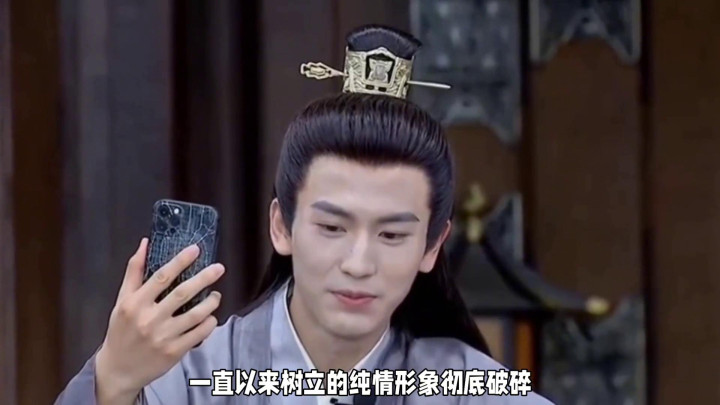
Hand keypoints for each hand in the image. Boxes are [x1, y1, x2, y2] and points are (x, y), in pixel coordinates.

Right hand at [94, 238, 224, 403]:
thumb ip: (134, 272)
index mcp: (135, 304)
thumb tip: (145, 243)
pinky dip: (209, 323)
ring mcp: (163, 337)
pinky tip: (211, 316)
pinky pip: (199, 334)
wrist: (118, 370)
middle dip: (204, 278)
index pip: (161, 277)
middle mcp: (149, 319)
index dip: (180, 261)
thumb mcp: (122, 300)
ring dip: (211, 302)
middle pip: (182, 294)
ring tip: (216, 295)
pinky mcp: (174, 352)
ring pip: (195, 315)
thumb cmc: (121, 331)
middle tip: (219, 268)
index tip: (195, 250)